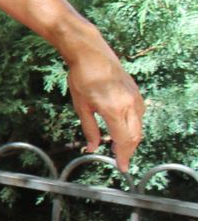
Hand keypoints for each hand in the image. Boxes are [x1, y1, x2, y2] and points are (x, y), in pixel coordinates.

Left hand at [66, 42, 144, 171]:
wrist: (91, 53)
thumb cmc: (82, 77)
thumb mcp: (81, 106)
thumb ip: (90, 129)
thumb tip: (93, 147)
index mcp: (114, 110)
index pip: (123, 141)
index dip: (123, 156)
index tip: (122, 167)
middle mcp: (129, 105)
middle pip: (135, 136)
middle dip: (128, 150)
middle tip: (120, 159)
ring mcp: (135, 97)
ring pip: (138, 126)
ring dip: (131, 138)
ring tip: (118, 146)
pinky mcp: (136, 92)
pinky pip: (139, 114)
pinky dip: (132, 125)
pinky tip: (121, 127)